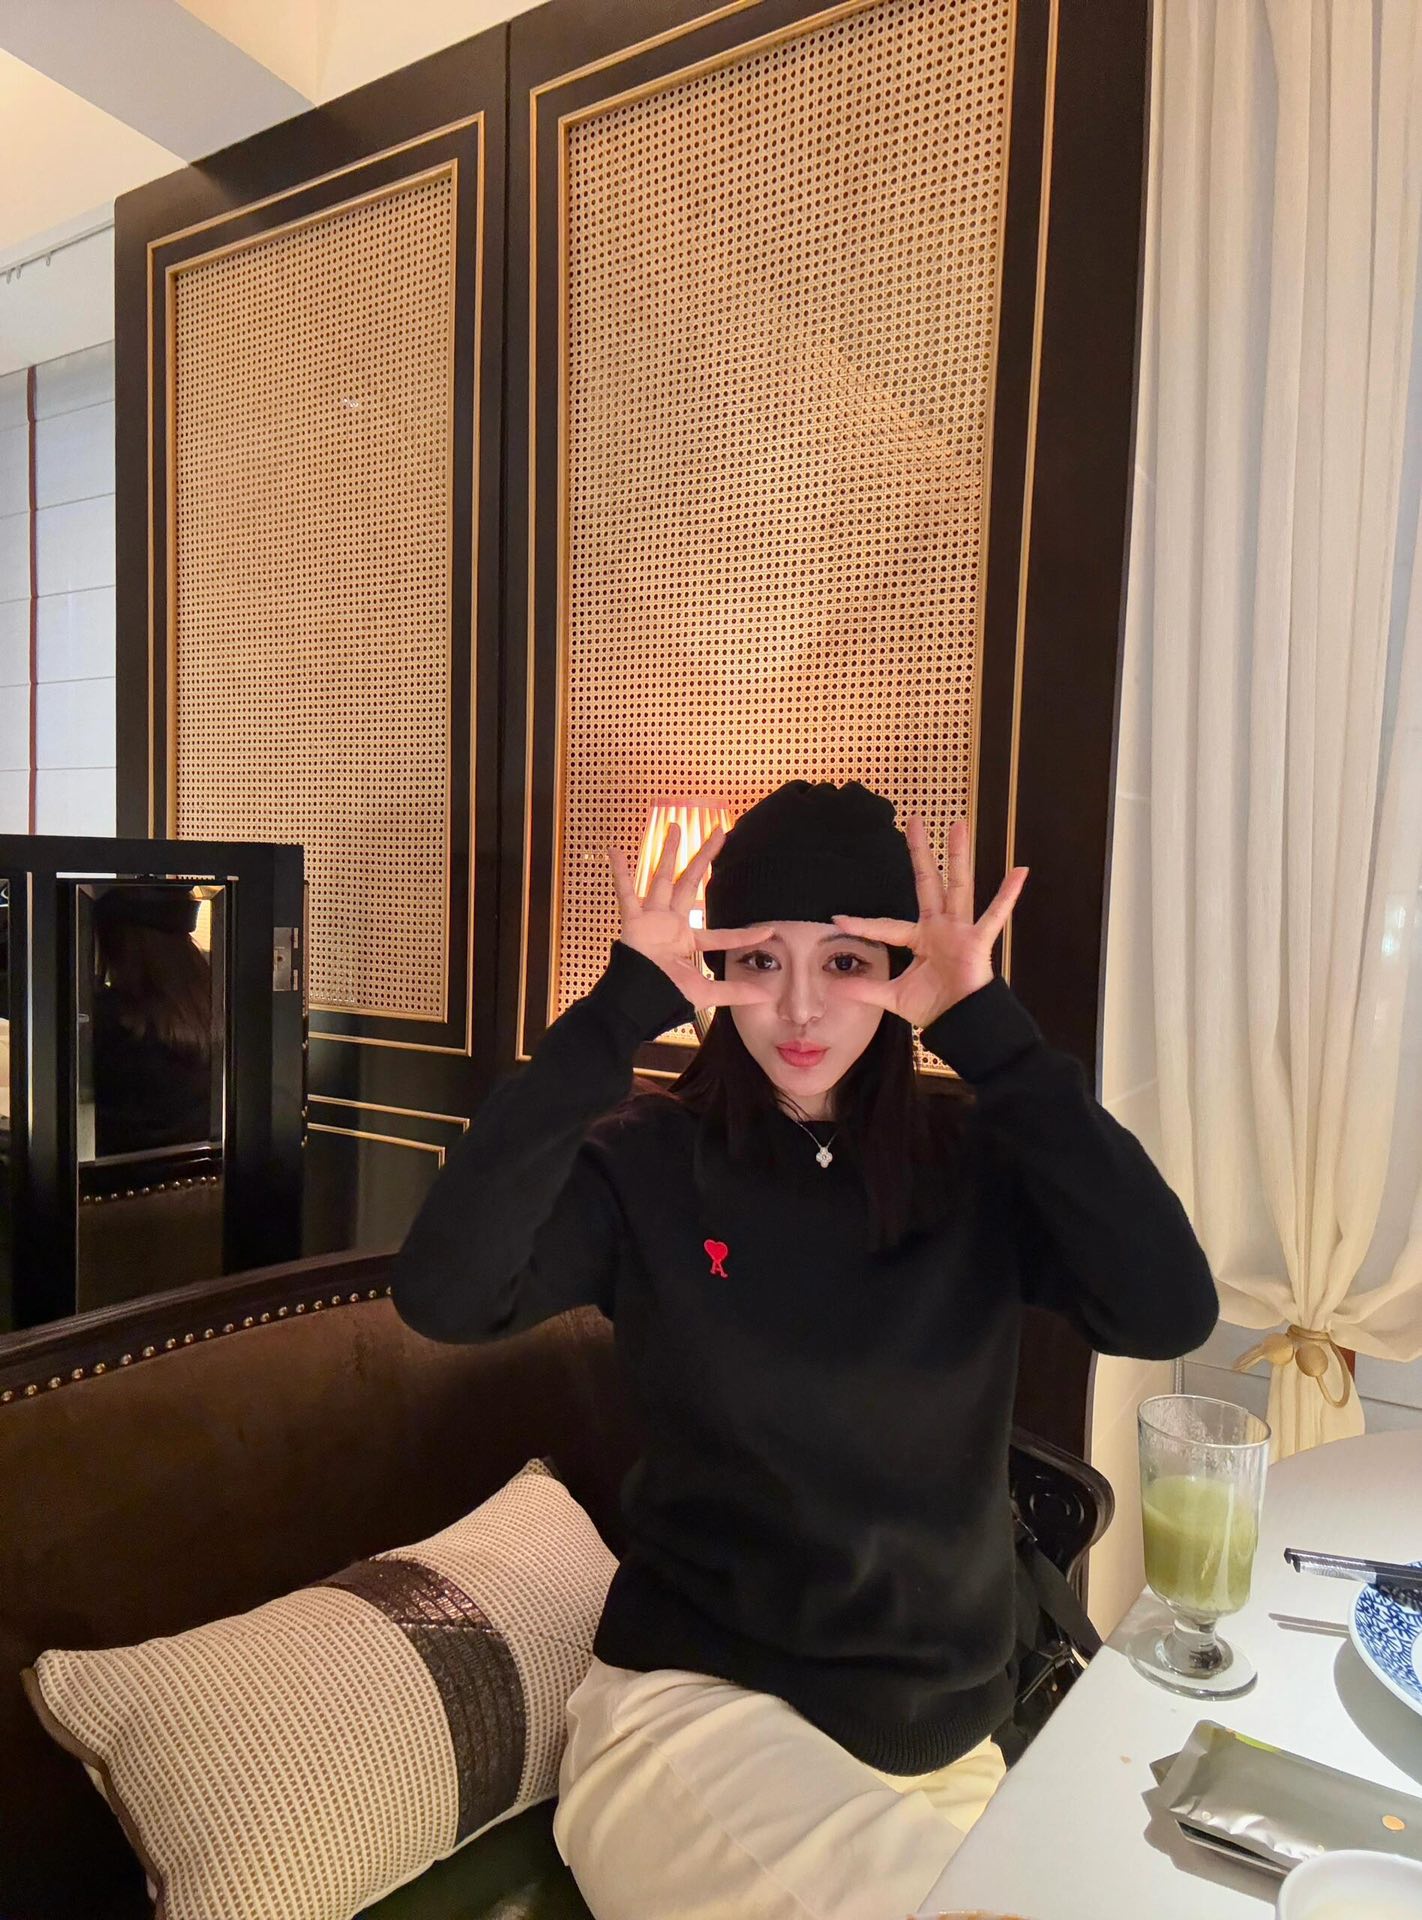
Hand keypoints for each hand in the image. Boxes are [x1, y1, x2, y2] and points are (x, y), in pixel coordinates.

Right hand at [609, 822, 779, 1010]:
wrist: (638, 1003)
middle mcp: (670, 924)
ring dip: (669, 853)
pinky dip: (619, 872)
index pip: (721, 935)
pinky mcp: (633, 921)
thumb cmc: (665, 998)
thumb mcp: (705, 993)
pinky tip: (615, 850)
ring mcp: (651, 919)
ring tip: (675, 827)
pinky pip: (625, 892)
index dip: (745, 935)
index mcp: (687, 941)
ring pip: (663, 879)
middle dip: (704, 859)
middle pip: (690, 884)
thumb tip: (764, 995)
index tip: (769, 930)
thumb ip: (733, 992)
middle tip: (719, 832)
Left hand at [829, 816, 1027, 1028]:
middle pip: (927, 882)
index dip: (863, 924)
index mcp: (919, 938)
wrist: (961, 1024)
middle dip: (919, 853)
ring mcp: (959, 930)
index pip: (886, 926)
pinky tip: (1019, 872)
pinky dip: (1008, 895)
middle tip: (912, 821)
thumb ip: (867, 990)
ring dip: (957, 856)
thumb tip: (837, 989)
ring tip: (957, 826)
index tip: (838, 918)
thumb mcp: (893, 997)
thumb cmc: (935, 1008)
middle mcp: (939, 927)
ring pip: (958, 886)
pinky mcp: (977, 940)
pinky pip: (995, 915)